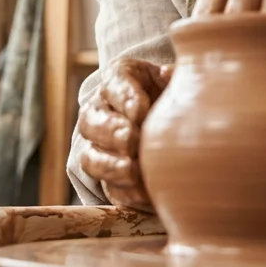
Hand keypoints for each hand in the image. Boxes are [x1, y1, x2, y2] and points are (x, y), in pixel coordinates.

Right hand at [77, 57, 172, 210]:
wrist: (170, 121)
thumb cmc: (172, 93)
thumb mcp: (175, 79)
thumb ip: (175, 76)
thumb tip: (168, 74)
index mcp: (117, 80)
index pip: (114, 84)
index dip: (125, 98)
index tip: (142, 110)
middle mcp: (100, 112)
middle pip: (91, 121)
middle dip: (111, 132)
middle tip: (132, 139)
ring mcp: (99, 147)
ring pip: (90, 158)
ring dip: (110, 165)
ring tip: (132, 168)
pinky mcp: (110, 177)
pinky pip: (108, 188)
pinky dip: (125, 191)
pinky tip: (142, 191)